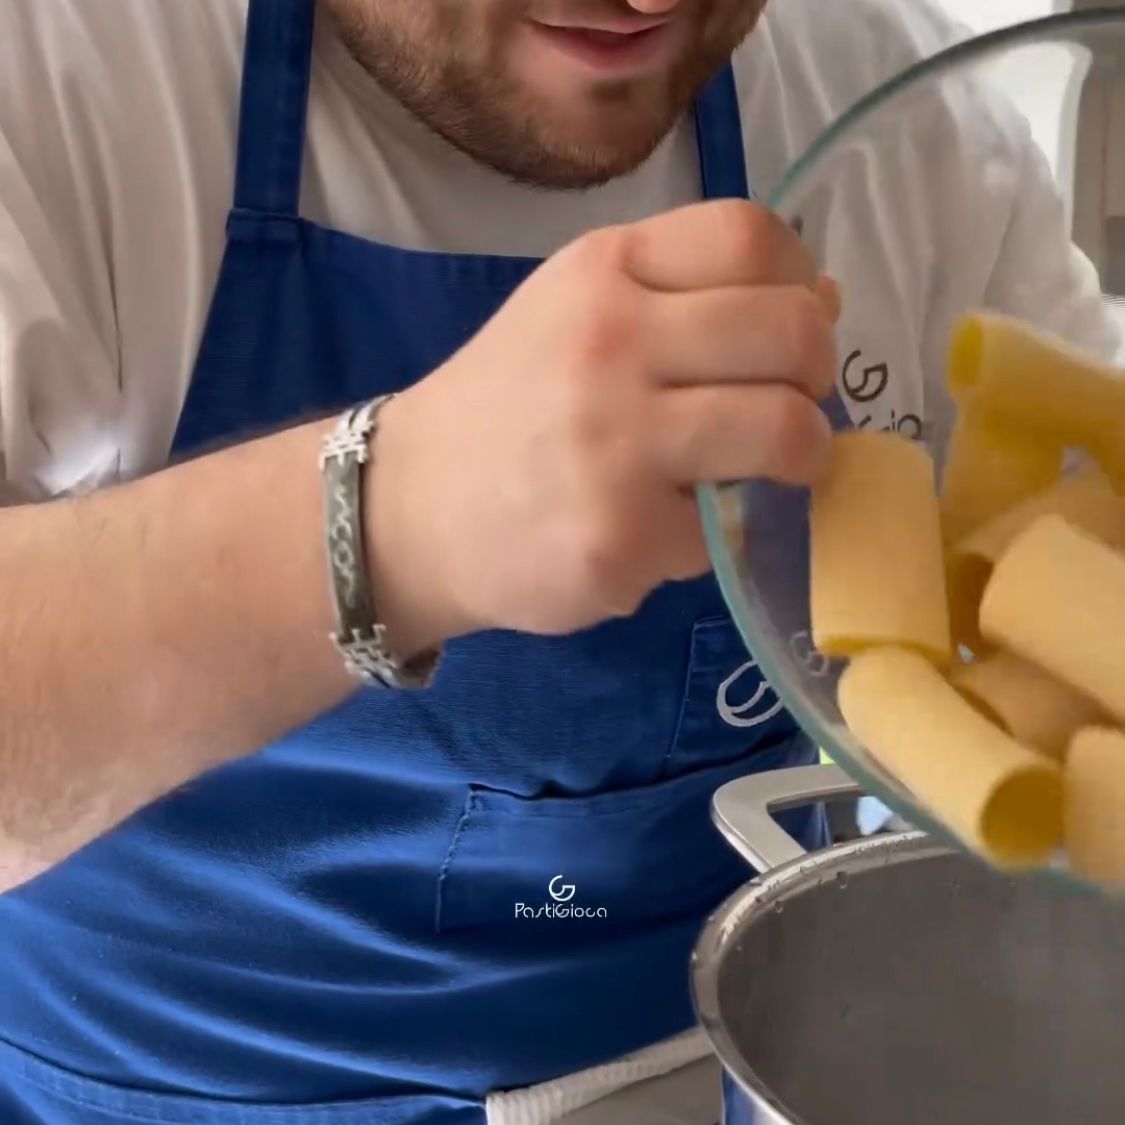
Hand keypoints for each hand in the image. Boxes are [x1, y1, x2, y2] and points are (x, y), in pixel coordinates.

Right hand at [367, 199, 839, 651]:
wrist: (410, 510)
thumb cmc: (508, 404)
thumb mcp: (575, 312)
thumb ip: (685, 295)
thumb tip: (824, 300)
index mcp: (602, 274)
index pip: (751, 237)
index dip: (799, 280)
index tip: (790, 324)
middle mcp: (610, 345)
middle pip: (790, 333)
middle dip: (816, 374)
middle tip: (792, 403)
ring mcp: (616, 445)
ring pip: (784, 433)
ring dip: (803, 456)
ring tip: (773, 470)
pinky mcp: (622, 537)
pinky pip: (728, 528)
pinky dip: (720, 532)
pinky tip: (677, 527)